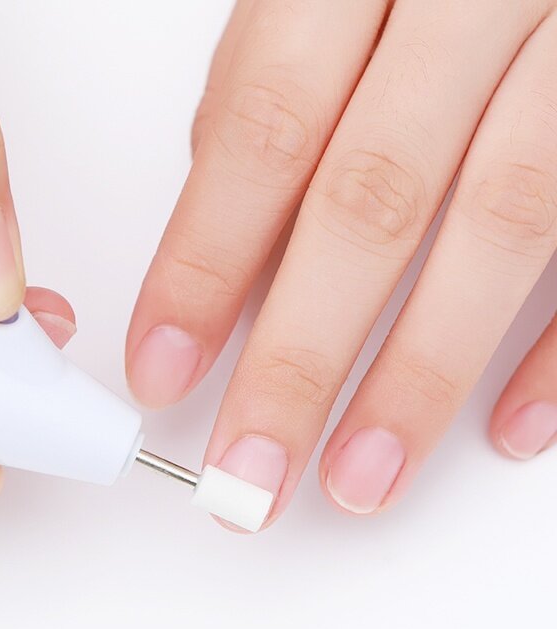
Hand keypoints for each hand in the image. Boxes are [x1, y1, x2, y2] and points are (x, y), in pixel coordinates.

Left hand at [127, 0, 556, 527]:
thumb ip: (266, 107)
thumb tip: (220, 251)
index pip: (263, 135)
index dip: (204, 265)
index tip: (162, 372)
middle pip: (369, 204)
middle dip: (299, 360)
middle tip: (248, 474)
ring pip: (498, 226)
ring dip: (419, 378)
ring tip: (359, 481)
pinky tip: (506, 428)